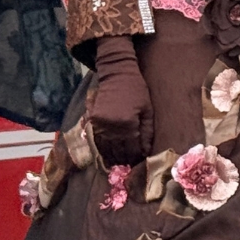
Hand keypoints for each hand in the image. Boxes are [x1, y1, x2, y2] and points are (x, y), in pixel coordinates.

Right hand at [88, 35, 153, 166]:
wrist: (116, 74)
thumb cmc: (136, 90)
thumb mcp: (147, 109)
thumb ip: (147, 131)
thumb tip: (146, 151)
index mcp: (128, 124)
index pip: (132, 148)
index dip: (136, 157)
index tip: (140, 162)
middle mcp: (112, 127)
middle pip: (119, 151)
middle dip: (125, 159)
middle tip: (129, 165)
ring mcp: (100, 124)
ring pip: (106, 149)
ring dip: (113, 157)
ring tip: (119, 163)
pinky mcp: (93, 121)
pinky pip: (97, 140)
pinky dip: (102, 149)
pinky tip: (107, 154)